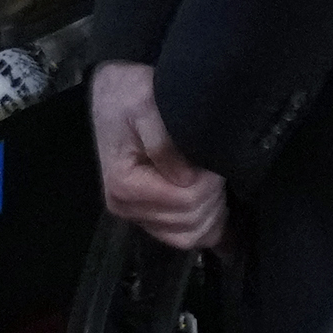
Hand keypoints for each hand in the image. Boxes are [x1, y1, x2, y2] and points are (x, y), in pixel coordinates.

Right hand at [92, 59, 227, 251]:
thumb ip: (163, 140)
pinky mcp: (149, 218)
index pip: (185, 200)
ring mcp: (136, 216)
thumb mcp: (145, 105)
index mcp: (124, 185)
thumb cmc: (130, 95)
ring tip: (212, 178)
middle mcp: (125, 208)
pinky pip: (185, 238)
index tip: (211, 155)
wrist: (114, 94)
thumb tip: (186, 177)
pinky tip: (218, 209)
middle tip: (214, 164)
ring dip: (212, 210)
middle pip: (191, 221)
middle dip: (213, 194)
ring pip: (191, 236)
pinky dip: (207, 227)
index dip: (209, 180)